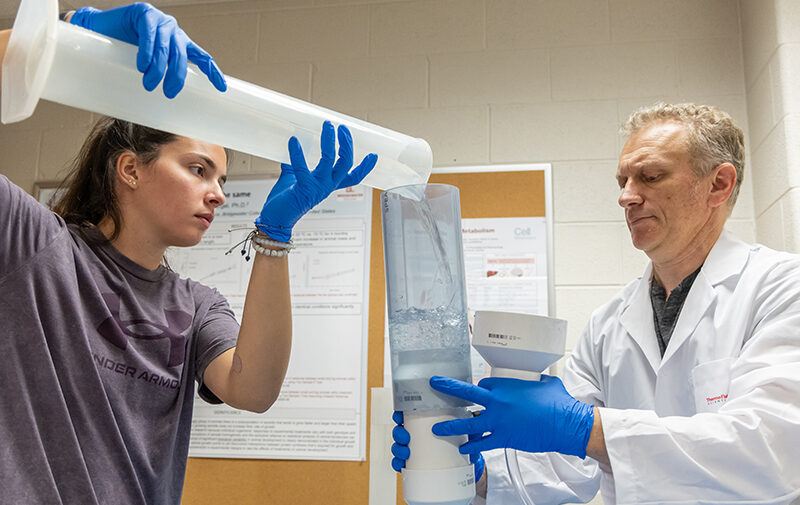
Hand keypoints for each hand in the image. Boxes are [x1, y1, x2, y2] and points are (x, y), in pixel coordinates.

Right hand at [70, 2, 225, 97]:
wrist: (97, 30)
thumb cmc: (124, 52)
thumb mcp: (148, 66)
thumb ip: (159, 77)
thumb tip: (166, 107)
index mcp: (181, 44)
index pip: (202, 58)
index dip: (213, 72)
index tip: (222, 89)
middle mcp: (174, 32)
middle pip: (182, 57)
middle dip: (176, 77)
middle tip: (168, 93)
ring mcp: (160, 21)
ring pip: (165, 48)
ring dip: (158, 68)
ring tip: (148, 83)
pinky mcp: (143, 12)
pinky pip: (149, 34)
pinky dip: (147, 50)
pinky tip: (142, 64)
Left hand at [255, 121, 377, 241]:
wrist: (274, 219)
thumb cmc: (285, 202)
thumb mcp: (294, 178)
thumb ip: (295, 164)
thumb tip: (293, 146)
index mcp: (328, 185)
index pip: (353, 177)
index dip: (366, 167)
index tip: (373, 155)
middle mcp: (326, 186)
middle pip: (346, 164)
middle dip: (346, 144)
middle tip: (341, 127)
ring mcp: (317, 188)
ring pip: (330, 161)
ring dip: (329, 141)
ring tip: (327, 126)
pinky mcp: (303, 189)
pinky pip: (302, 168)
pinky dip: (297, 153)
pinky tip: (293, 141)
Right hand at [390, 411, 484, 480]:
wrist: (468, 463)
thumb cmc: (465, 441)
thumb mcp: (469, 430)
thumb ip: (471, 424)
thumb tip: (476, 418)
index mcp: (425, 423)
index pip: (407, 415)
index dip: (399, 414)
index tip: (399, 415)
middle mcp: (417, 435)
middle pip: (400, 430)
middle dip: (398, 433)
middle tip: (406, 436)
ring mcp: (415, 450)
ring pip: (398, 446)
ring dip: (397, 448)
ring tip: (406, 452)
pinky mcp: (415, 465)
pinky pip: (402, 464)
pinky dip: (398, 464)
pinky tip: (401, 465)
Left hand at [430, 375, 593, 458]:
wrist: (566, 424)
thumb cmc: (559, 403)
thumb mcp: (546, 384)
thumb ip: (536, 381)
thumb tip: (538, 380)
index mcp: (507, 386)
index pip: (484, 384)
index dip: (481, 388)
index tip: (481, 392)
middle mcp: (498, 401)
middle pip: (467, 393)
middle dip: (448, 388)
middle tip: (435, 384)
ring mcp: (499, 421)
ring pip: (468, 422)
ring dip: (451, 425)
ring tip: (436, 428)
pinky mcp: (504, 438)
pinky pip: (483, 443)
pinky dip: (472, 446)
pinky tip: (463, 448)